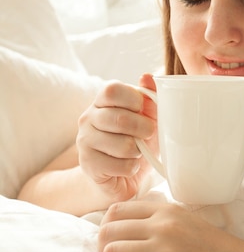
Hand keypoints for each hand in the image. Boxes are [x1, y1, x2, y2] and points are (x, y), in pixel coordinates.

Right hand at [77, 74, 157, 202]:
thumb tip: (147, 76)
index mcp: (101, 101)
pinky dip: (132, 167)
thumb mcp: (148, 117)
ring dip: (138, 151)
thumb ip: (150, 97)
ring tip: (135, 152)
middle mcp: (88, 118)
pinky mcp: (88, 164)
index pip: (112, 90)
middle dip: (144, 129)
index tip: (142, 110)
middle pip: (120, 119)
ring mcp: (84, 141)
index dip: (134, 100)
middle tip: (148, 134)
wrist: (120, 175)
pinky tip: (127, 166)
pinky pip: (121, 165)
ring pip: (123, 145)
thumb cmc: (136, 141)